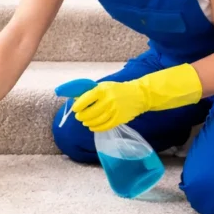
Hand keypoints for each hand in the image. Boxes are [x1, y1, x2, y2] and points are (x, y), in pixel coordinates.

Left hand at [72, 63, 202, 131]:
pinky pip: (104, 126)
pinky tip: (92, 127)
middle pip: (89, 113)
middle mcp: (108, 100)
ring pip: (96, 121)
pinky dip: (96, 128)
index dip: (77, 106)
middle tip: (79, 117)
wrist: (138, 95)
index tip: (75, 109)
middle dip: (81, 116)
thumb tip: (75, 98)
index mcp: (102, 90)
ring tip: (85, 122)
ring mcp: (114, 111)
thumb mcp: (104, 86)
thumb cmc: (117, 89)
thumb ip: (90, 92)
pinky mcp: (119, 119)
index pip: (85, 99)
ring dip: (88, 123)